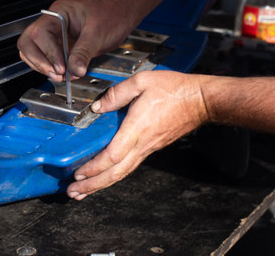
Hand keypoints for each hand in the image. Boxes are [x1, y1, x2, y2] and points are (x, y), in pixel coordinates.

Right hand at [17, 0, 134, 80]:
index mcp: (58, 13)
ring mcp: (54, 35)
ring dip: (43, 67)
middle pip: (28, 43)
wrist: (120, 14)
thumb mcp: (98, 34)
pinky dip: (52, 69)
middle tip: (57, 74)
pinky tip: (65, 74)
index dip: (48, 53)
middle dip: (40, 62)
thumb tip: (74, 70)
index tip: (61, 67)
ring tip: (61, 76)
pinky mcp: (59, 46)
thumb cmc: (111, 14)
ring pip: (32, 52)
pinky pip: (46, 59)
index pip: (39, 34)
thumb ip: (84, 52)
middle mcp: (51, 23)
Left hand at [66, 71, 209, 199]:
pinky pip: (130, 166)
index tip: (78, 174)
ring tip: (84, 192)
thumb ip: (117, 93)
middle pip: (115, 172)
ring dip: (102, 184)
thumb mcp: (143, 81)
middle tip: (74, 193)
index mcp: (137, 128)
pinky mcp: (152, 147)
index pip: (113, 155)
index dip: (94, 167)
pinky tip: (106, 177)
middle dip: (93, 184)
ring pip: (123, 172)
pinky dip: (114, 175)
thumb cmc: (175, 89)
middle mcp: (142, 143)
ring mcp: (148, 148)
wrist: (200, 100)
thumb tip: (97, 107)